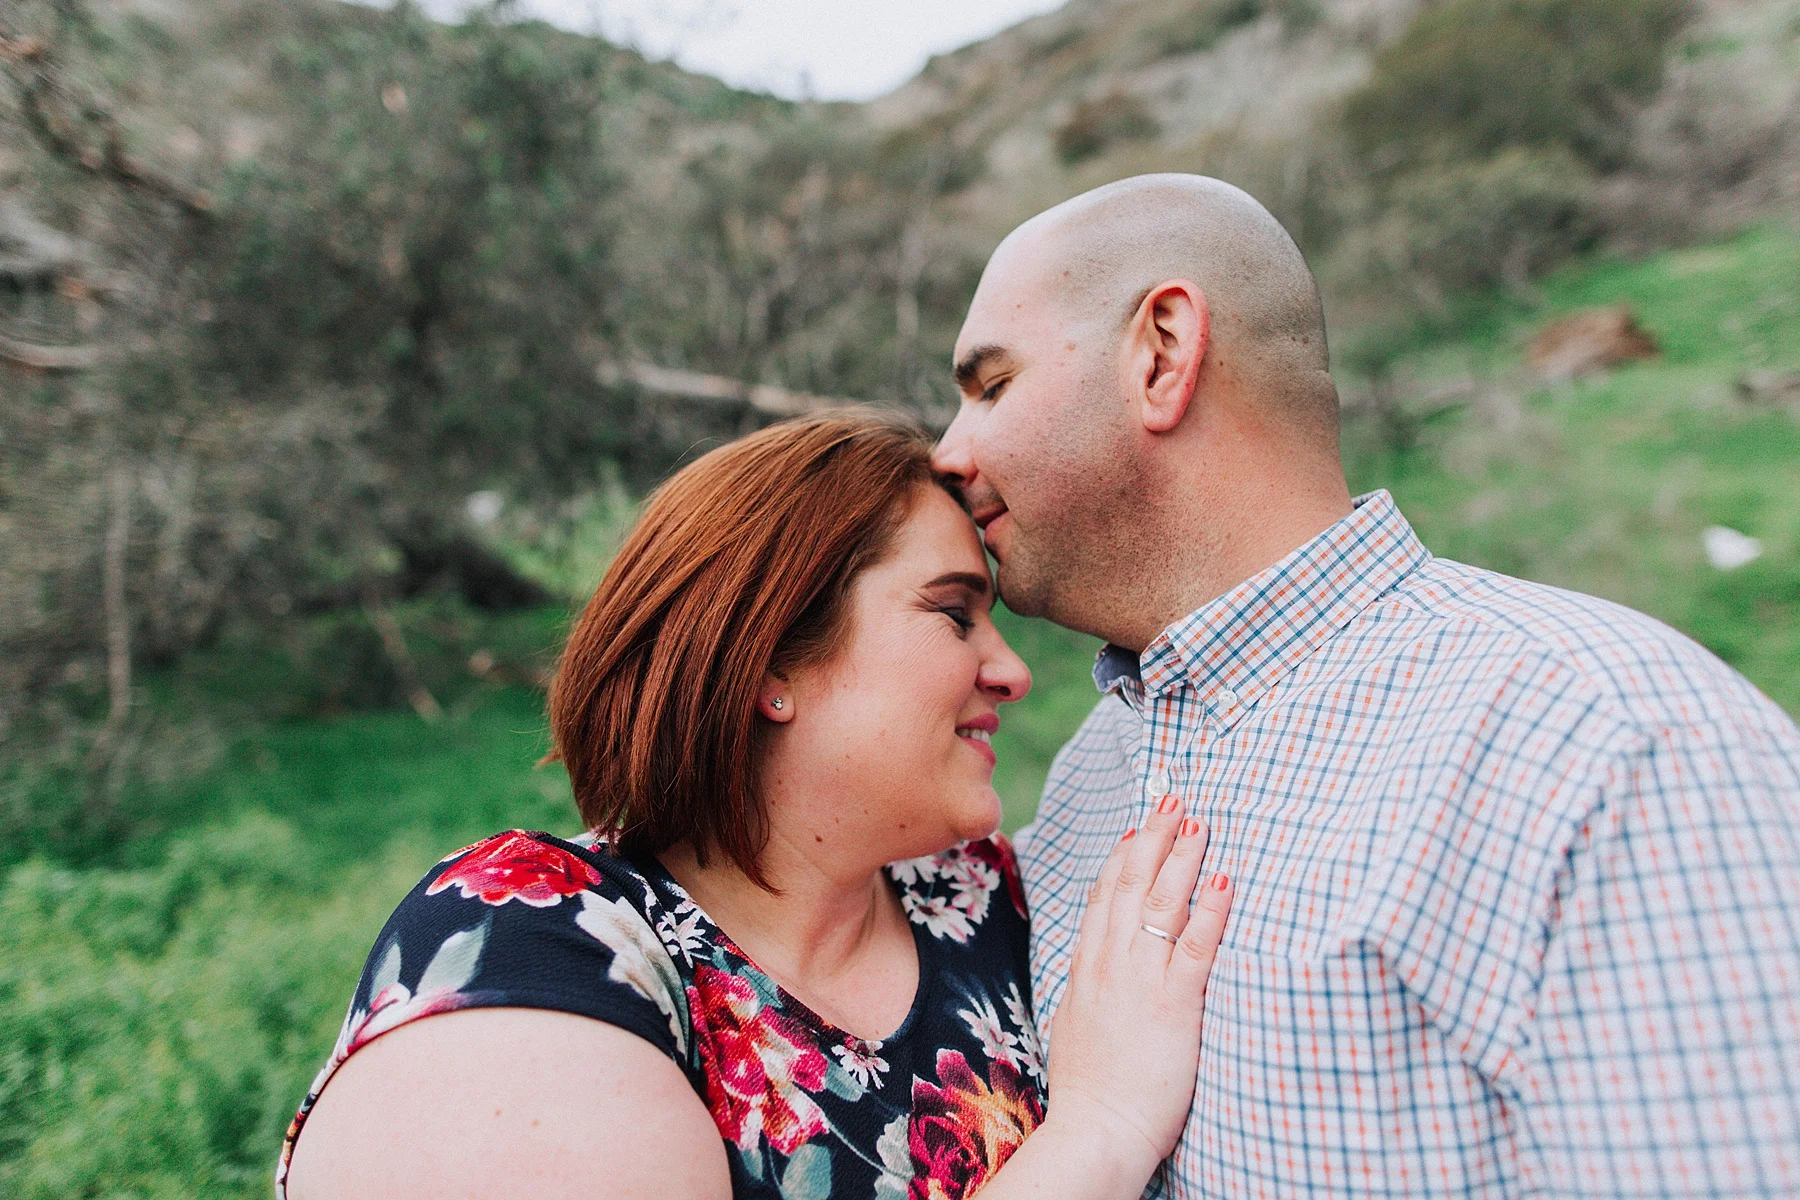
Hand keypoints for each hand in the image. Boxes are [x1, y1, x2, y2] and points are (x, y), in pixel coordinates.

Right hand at [1041, 796, 1233, 1178]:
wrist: (1097, 1128)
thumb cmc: (1090, 1090)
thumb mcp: (1074, 1026)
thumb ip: (1088, 991)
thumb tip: (1091, 974)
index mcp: (1087, 968)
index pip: (1104, 896)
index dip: (1123, 856)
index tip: (1137, 826)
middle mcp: (1110, 963)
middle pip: (1132, 883)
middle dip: (1154, 836)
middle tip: (1173, 797)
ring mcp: (1140, 979)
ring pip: (1162, 902)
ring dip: (1182, 856)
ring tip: (1199, 820)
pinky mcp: (1174, 1002)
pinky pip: (1195, 944)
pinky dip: (1210, 908)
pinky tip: (1224, 879)